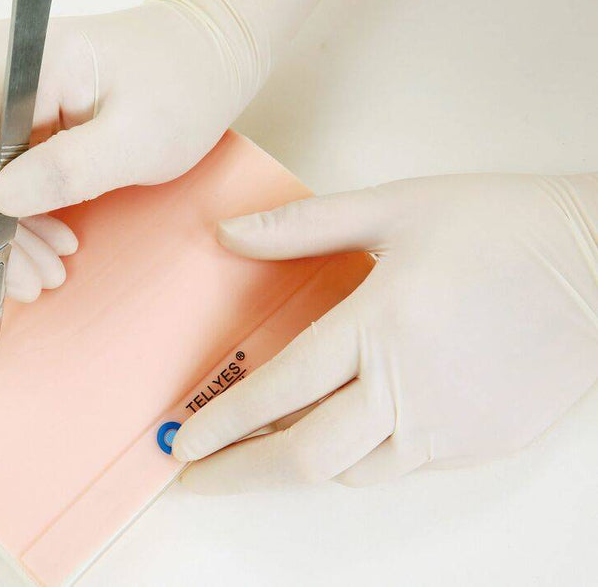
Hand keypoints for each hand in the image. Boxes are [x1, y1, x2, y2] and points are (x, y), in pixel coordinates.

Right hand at [0, 0, 361, 301]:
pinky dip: (18, 220)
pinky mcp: (18, 120)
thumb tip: (2, 200)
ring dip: (0, 235)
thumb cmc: (182, 87)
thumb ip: (70, 167)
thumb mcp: (139, 138)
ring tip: (44, 276)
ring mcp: (4, 96)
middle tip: (27, 283)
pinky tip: (52, 245)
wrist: (202, 56)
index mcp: (23, 60)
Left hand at [174, 173, 597, 490]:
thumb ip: (302, 227)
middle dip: (239, 472)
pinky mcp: (479, 444)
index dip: (223, 421)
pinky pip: (398, 467)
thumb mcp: (396, 207)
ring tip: (255, 455)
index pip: (279, 389)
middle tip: (195, 475)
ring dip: (295, 468)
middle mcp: (409, 389)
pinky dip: (354, 459)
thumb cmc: (501, 227)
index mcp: (380, 325)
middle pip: (305, 455)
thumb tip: (229, 235)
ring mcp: (448, 426)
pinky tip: (336, 437)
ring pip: (350, 472)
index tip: (182, 439)